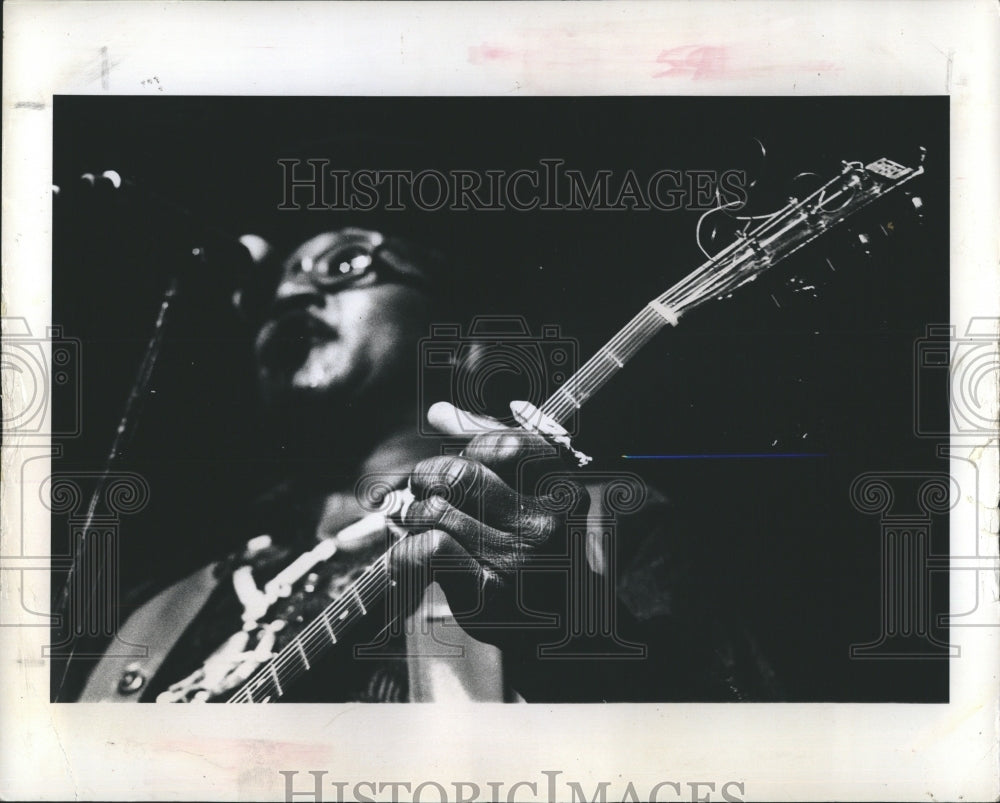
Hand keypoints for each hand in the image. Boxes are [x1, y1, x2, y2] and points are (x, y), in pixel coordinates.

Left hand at [391, 403, 589, 650]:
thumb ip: (488, 448)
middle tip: (424, 496)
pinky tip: (410, 561)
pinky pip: (428, 549)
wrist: (564, 634)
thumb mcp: (530, 497)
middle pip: (459, 473)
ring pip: (435, 511)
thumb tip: (439, 411)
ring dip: (413, 519)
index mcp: (561, 489)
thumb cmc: (540, 556)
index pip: (500, 443)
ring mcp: (518, 558)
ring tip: (421, 531)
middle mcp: (545, 521)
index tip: (457, 470)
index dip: (465, 451)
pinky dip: (404, 553)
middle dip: (427, 480)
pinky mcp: (489, 591)